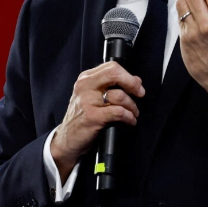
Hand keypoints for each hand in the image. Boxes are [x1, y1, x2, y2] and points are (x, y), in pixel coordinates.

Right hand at [50, 61, 144, 180]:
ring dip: (132, 106)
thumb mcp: (93, 98)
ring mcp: (87, 101)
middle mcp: (85, 87)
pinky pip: (118, 112)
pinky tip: (129, 121)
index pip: (111, 67)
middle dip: (132, 84)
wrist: (67, 139)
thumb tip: (136, 80)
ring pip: (120, 96)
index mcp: (85, 79)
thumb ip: (112, 86)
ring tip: (133, 113)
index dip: (128, 76)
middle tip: (139, 94)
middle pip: (114, 73)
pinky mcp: (92, 117)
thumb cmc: (82, 118)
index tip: (136, 86)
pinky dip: (129, 117)